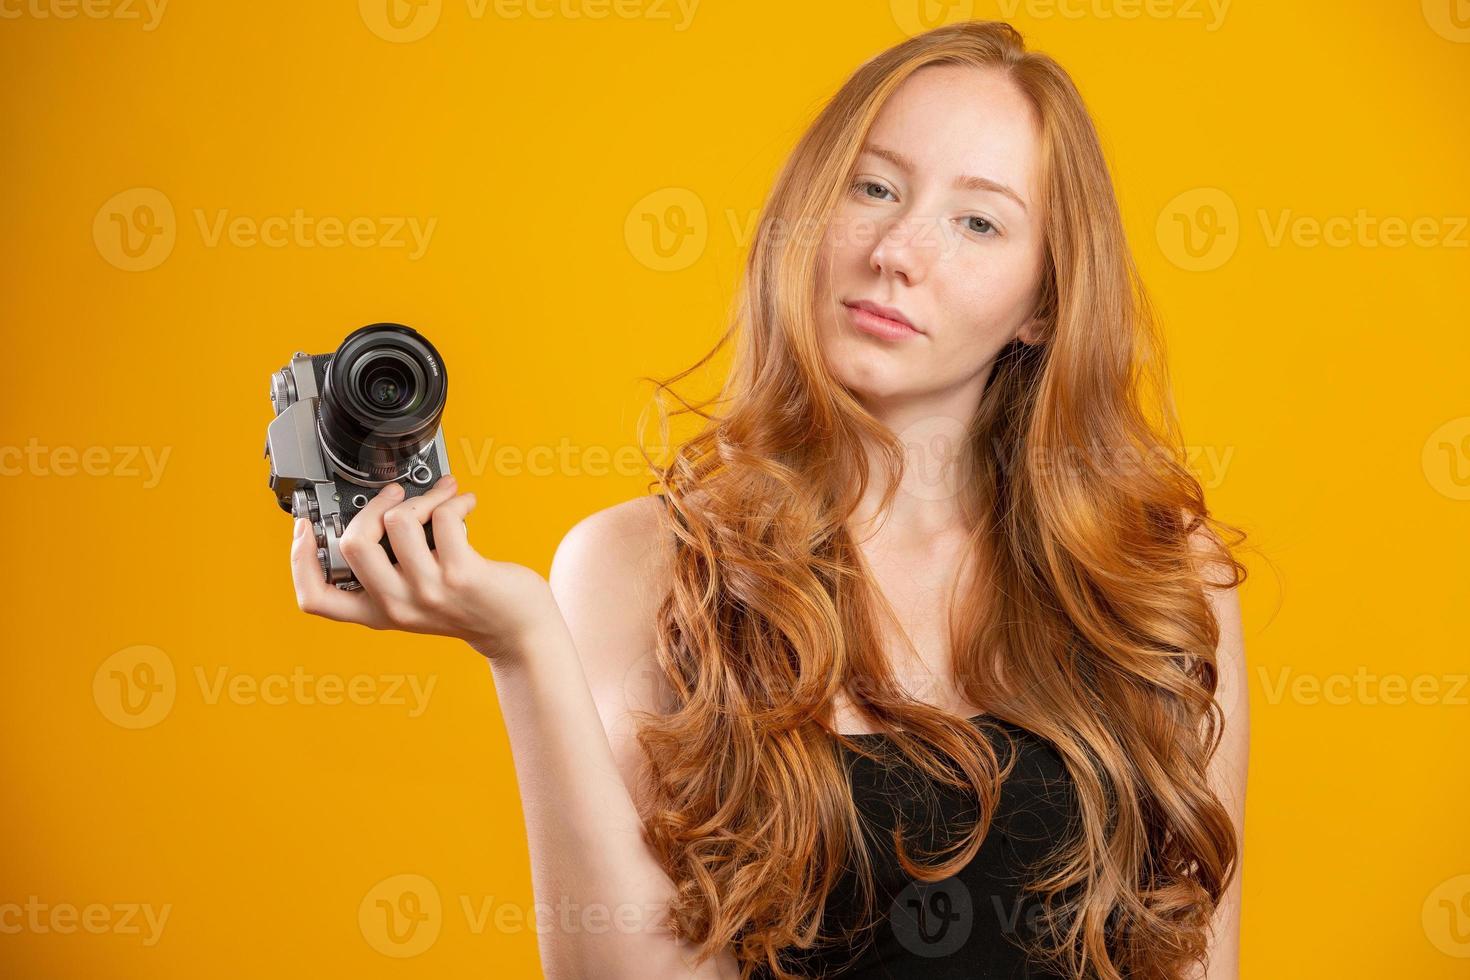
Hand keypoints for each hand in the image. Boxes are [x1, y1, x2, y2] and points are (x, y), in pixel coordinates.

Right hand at [289, 475, 558, 660]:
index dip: (299, 559)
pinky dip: (453, 501)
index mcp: (377, 612)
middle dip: (372, 506)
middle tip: (395, 495)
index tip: (305, 524)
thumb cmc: (469, 606)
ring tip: (441, 496)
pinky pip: (442, 517)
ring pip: (398, 521)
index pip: (314, 598)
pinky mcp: (462, 574)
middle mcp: (397, 605)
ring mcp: (428, 591)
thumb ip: (390, 570)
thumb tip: (377, 509)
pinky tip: (464, 505)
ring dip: (423, 497)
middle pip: (353, 544)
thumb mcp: (415, 600)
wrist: (517, 630)